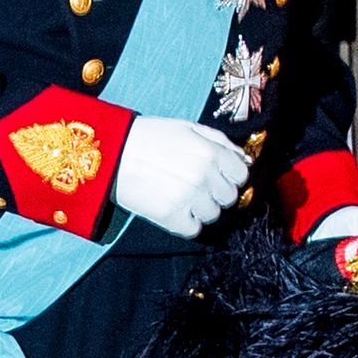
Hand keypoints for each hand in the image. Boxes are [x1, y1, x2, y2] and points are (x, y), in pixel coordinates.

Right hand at [113, 116, 249, 237]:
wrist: (112, 152)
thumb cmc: (150, 136)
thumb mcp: (189, 128)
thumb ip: (221, 142)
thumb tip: (245, 158)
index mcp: (211, 153)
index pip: (241, 175)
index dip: (230, 175)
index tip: (217, 174)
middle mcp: (204, 176)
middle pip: (229, 197)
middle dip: (217, 192)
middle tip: (196, 184)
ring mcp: (189, 198)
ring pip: (213, 215)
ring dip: (201, 208)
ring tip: (181, 195)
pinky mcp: (171, 217)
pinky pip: (194, 229)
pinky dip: (186, 222)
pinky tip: (174, 207)